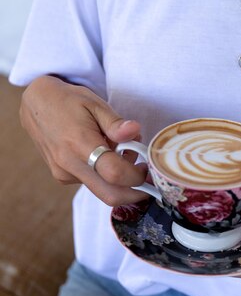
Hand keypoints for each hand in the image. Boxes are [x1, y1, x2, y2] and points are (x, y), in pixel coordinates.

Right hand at [20, 75, 148, 205]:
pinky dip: (106, 176)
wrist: (35, 103)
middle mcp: (69, 164)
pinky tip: (105, 155)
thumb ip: (115, 123)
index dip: (138, 176)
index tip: (149, 168)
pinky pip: (92, 184)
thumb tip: (135, 131)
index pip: (115, 174)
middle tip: (148, 178)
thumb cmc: (68, 101)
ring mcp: (64, 174)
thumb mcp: (94, 104)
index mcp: (79, 144)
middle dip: (135, 193)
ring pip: (103, 190)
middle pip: (111, 195)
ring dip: (121, 181)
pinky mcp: (62, 177)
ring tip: (123, 152)